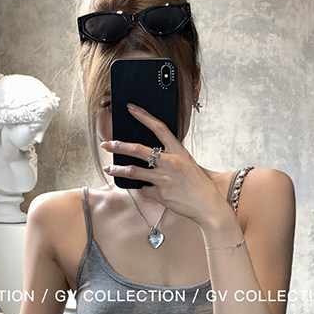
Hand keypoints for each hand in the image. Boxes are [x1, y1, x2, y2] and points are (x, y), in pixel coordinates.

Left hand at [101, 104, 227, 227]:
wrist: (207, 205)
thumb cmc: (197, 183)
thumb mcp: (187, 162)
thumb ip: (170, 156)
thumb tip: (148, 153)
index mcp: (179, 151)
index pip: (159, 128)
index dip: (144, 116)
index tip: (130, 108)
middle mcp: (171, 163)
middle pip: (138, 150)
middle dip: (119, 146)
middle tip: (106, 144)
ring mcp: (165, 179)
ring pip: (134, 172)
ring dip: (118, 170)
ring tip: (108, 169)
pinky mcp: (161, 194)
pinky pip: (144, 190)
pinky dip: (144, 189)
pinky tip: (149, 190)